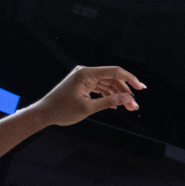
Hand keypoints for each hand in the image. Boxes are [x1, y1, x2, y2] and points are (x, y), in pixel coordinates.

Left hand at [29, 66, 145, 125]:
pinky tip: (116, 104)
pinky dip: (108, 95)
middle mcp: (85, 72)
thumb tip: (128, 98)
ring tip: (128, 106)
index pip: (114, 72)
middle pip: (112, 78)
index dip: (130, 79)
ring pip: (107, 84)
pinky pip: (100, 87)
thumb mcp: (88, 108)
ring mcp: (84, 78)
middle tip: (134, 105)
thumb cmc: (61, 110)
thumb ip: (110, 102)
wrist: (43, 113)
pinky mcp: (82, 84)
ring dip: (118, 94)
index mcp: (86, 74)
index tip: (141, 88)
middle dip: (125, 91)